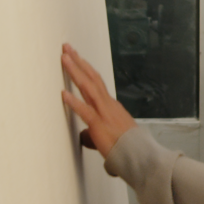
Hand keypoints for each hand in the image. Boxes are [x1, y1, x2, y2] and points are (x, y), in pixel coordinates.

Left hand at [59, 43, 137, 158]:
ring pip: (88, 87)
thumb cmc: (127, 147)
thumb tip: (83, 134)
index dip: (85, 68)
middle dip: (78, 61)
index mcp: (110, 105)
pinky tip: (63, 93)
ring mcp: (104, 113)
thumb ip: (93, 132)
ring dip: (75, 71)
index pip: (96, 81)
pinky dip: (74, 101)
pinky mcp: (99, 125)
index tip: (76, 57)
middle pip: (91, 77)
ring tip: (64, 59)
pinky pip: (85, 111)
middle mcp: (107, 104)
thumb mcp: (110, 134)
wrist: (139, 155)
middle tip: (67, 48)